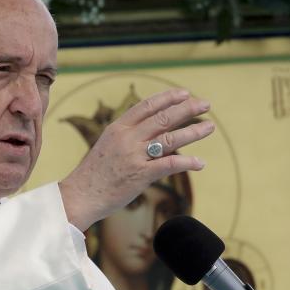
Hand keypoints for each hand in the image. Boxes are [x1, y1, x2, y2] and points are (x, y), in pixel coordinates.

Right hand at [58, 88, 214, 230]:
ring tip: (209, 127)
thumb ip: (127, 136)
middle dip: (187, 109)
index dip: (168, 98)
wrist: (80, 196)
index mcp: (118, 128)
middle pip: (163, 117)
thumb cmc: (93, 174)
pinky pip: (170, 165)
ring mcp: (134, 156)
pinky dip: (187, 163)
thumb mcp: (106, 146)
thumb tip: (149, 131)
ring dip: (193, 131)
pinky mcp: (141, 175)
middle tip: (205, 104)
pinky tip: (200, 163)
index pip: (147, 106)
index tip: (184, 93)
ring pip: (171, 138)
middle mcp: (127, 138)